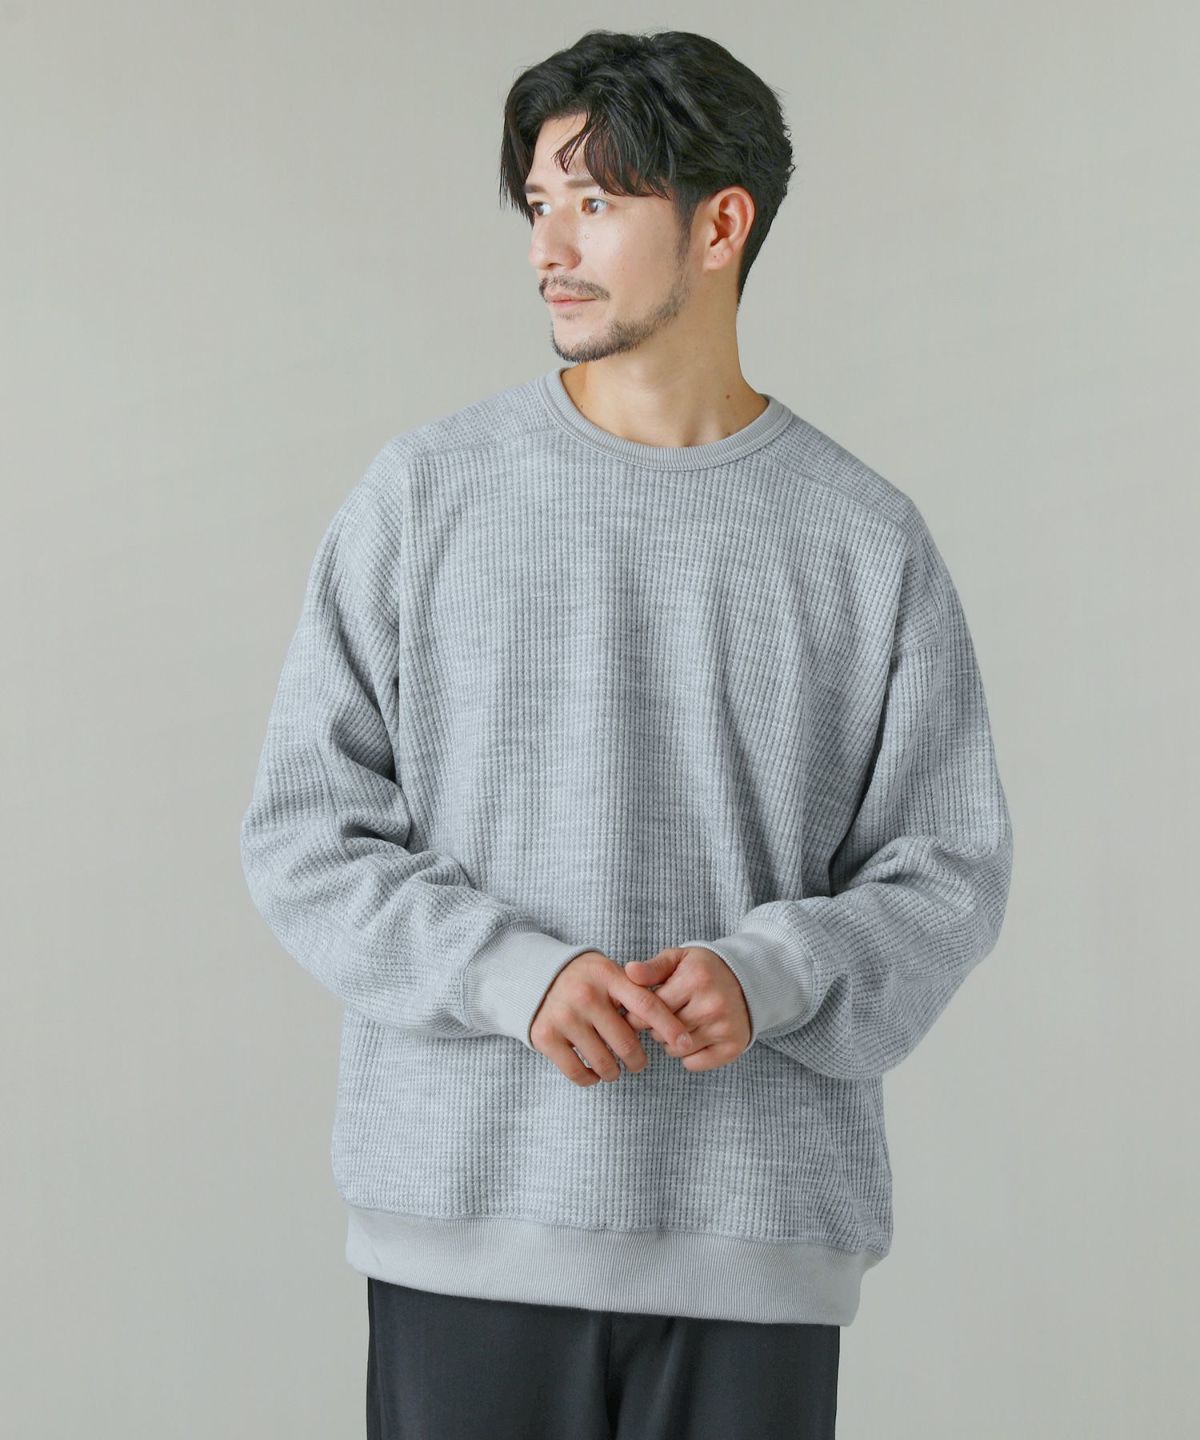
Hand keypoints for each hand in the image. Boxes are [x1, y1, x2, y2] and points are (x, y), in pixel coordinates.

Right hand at [529, 950, 697, 1087]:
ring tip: (614, 1067)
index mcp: (607, 976)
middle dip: (638, 1060)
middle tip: (638, 1062)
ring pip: (605, 1063)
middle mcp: (586, 995)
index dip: (670, 1027)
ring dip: (615, 1072)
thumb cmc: (584, 979)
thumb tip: (672, 1024)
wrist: (532, 976)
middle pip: (627, 1043)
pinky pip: (579, 1073)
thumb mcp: (608, 973)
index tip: (686, 1044)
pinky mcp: (545, 1037)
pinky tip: (594, 1072)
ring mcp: (564, 1016)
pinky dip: (591, 1079)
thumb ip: (635, 992)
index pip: (647, 1005)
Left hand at [624, 946, 751, 1071]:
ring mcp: (724, 1027)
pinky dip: (688, 1056)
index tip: (638, 1013)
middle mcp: (712, 1004)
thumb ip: (653, 967)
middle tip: (663, 1018)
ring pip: (676, 1050)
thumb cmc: (704, 970)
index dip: (639, 1013)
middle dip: (655, 1028)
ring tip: (678, 1027)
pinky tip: (693, 1039)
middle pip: (662, 1032)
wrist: (747, 980)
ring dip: (670, 1043)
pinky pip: (694, 1064)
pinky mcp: (732, 1046)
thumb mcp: (679, 959)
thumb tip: (629, 971)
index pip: (652, 1008)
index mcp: (695, 979)